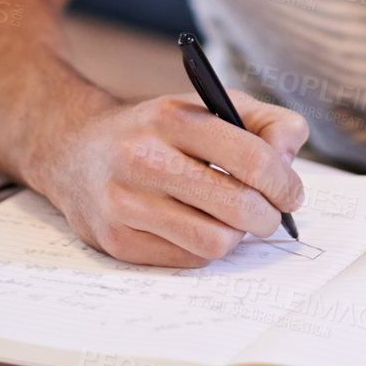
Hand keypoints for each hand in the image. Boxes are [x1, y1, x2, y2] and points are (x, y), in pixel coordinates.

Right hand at [32, 88, 309, 266]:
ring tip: (231, 219)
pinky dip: (204, 248)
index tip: (291, 193)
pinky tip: (196, 226)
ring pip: (216, 241)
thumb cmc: (155, 130)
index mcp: (173, 118)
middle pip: (238, 206)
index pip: (251, 157)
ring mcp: (126, 202)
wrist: (74, 149)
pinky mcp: (116, 240)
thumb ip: (263, 121)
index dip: (284, 182)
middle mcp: (144, 158)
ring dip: (236, 236)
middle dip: (267, 215)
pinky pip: (188, 260)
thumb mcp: (207, 105)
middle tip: (268, 212)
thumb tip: (290, 157)